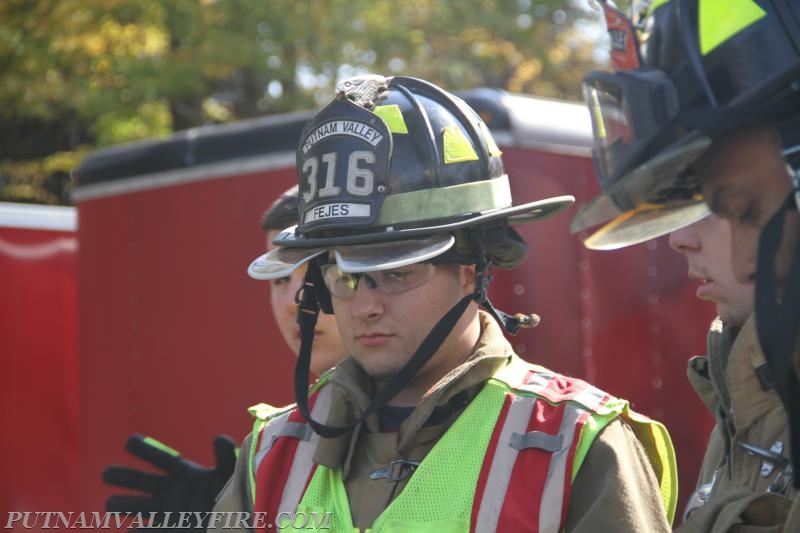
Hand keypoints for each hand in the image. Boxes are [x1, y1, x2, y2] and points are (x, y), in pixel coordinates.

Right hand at [103, 434, 236, 528]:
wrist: (235, 522)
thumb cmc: (233, 495)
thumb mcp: (230, 473)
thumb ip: (226, 456)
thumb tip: (219, 438)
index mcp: (183, 474)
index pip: (159, 458)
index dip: (144, 448)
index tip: (130, 440)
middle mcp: (169, 492)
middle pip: (138, 481)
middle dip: (122, 476)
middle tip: (107, 473)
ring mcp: (166, 513)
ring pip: (134, 507)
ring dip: (121, 505)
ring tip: (109, 505)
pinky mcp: (167, 531)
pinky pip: (147, 532)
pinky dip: (138, 532)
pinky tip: (131, 532)